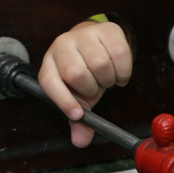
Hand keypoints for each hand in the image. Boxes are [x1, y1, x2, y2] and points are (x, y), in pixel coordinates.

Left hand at [37, 20, 131, 146]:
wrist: (93, 41)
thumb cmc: (83, 71)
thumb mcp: (79, 96)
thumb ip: (79, 119)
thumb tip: (80, 142)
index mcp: (50, 65)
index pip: (49, 82)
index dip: (62, 100)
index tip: (77, 113)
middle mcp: (61, 47)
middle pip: (76, 74)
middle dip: (92, 88)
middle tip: (96, 87)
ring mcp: (82, 35)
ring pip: (100, 64)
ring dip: (109, 79)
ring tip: (105, 76)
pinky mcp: (106, 30)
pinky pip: (120, 54)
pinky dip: (124, 71)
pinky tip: (118, 70)